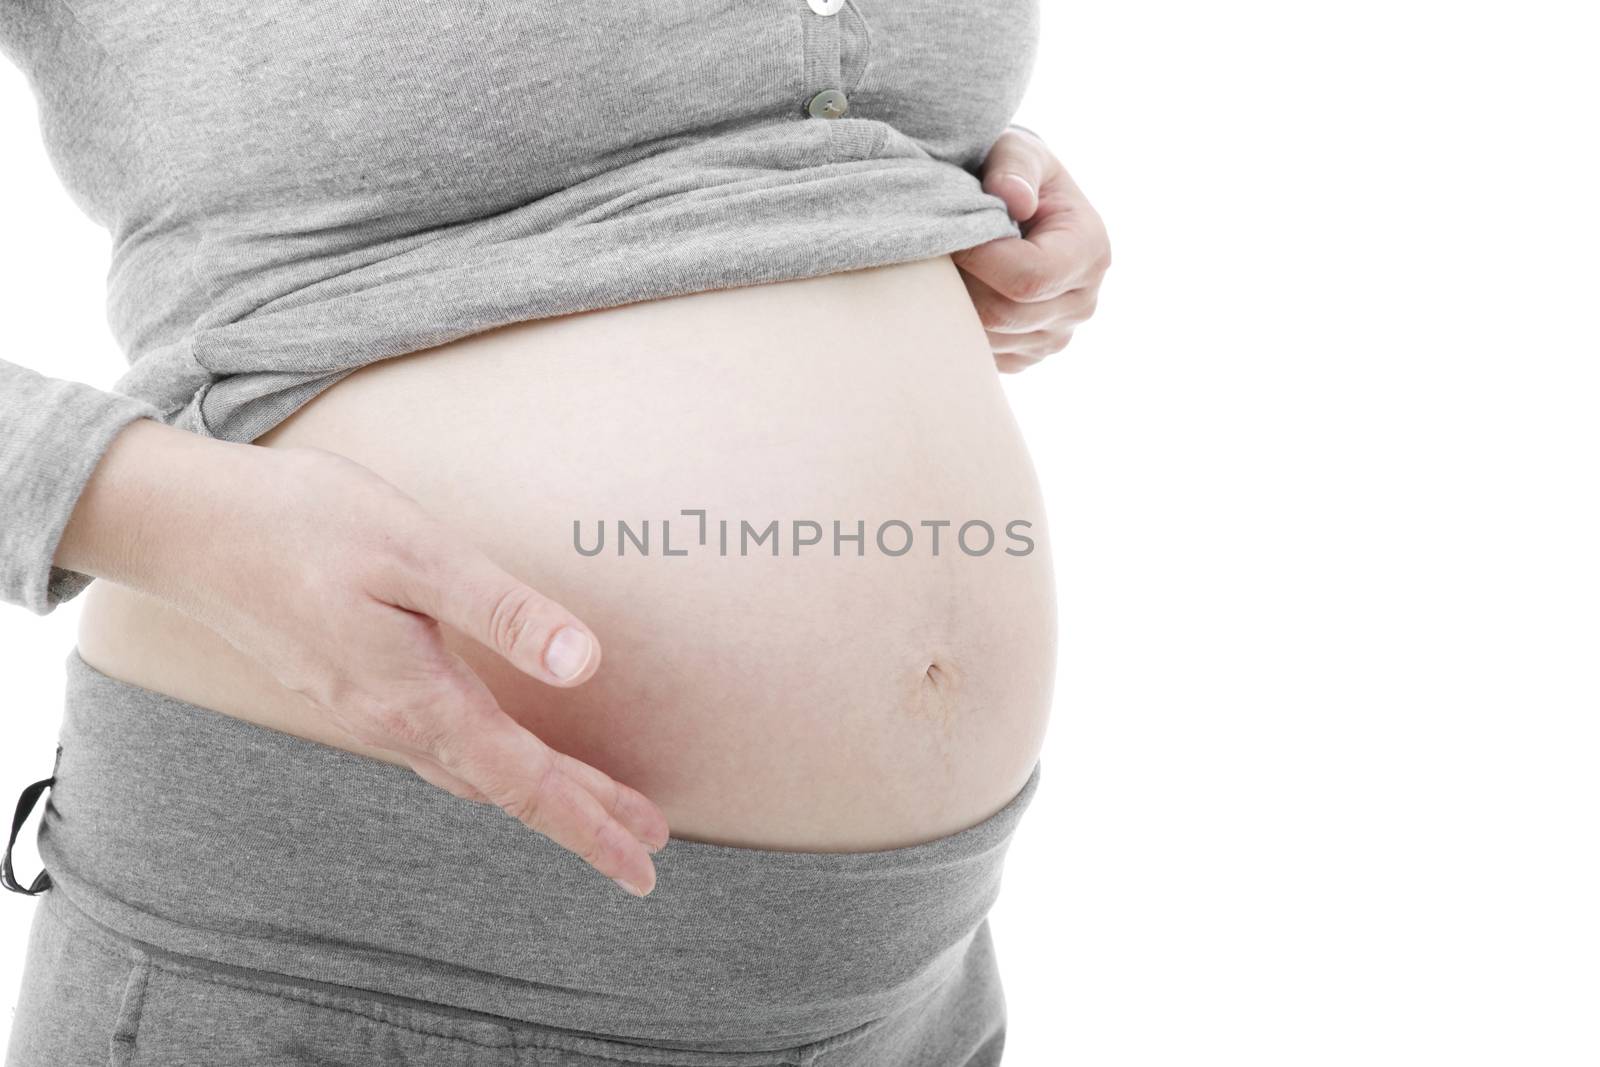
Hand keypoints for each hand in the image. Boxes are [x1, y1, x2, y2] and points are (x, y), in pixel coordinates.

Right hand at [55, 419, 668, 896]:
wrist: (190, 528)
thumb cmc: (306, 525)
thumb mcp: (418, 554)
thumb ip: (503, 612)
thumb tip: (584, 664)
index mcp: (419, 699)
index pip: (525, 783)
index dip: (590, 822)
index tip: (640, 864)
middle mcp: (392, 721)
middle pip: (506, 789)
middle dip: (579, 820)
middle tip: (641, 853)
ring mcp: (365, 709)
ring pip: (471, 772)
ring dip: (537, 794)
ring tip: (592, 805)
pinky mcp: (349, 686)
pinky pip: (436, 749)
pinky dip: (488, 765)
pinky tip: (495, 752)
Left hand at [953, 125, 1111, 372]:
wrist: (1016, 206)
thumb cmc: (1013, 172)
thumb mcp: (1017, 151)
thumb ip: (1014, 166)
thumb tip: (1013, 199)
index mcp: (1089, 252)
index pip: (1029, 276)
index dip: (979, 258)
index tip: (948, 231)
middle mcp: (1081, 303)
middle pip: (1004, 313)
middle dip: (961, 282)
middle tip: (936, 249)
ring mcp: (1055, 337)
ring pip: (986, 337)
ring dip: (953, 305)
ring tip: (946, 266)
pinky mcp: (1026, 356)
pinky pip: (980, 353)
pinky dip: (957, 325)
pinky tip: (958, 288)